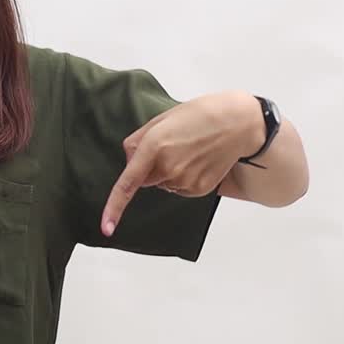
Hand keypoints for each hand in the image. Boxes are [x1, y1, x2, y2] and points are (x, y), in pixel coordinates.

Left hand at [100, 90, 258, 236]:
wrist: (237, 124)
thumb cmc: (199, 115)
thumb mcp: (161, 119)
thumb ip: (137, 141)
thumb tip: (129, 161)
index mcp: (154, 146)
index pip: (127, 184)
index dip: (114, 207)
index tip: (106, 227)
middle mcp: (168, 168)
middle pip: (145, 179)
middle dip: (150, 167)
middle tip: (171, 145)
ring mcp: (185, 181)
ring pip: (163, 184)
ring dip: (168, 172)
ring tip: (188, 150)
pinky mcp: (199, 189)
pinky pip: (179, 189)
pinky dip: (183, 178)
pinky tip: (197, 161)